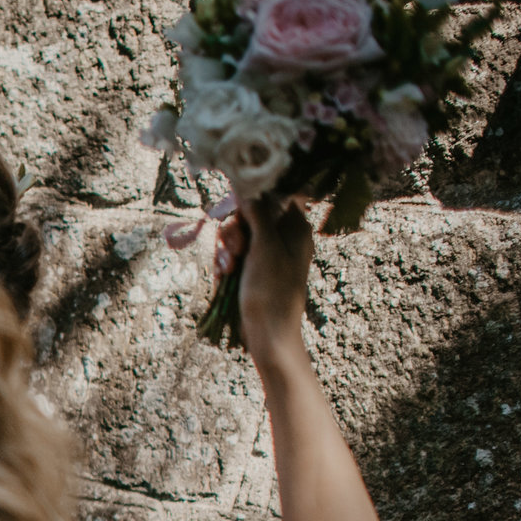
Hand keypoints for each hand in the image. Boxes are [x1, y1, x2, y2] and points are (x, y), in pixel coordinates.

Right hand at [221, 199, 311, 354]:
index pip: (274, 196)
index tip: (238, 209)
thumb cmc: (273, 291)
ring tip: (229, 268)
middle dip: (235, 230)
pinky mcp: (250, 269)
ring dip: (226, 248)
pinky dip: (225, 263)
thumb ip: (257, 214)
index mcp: (295, 227)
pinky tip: (225, 276)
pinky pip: (231, 254)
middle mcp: (281, 237)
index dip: (253, 199)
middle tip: (236, 249)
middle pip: (249, 215)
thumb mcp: (264, 247)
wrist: (268, 334)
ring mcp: (264, 254)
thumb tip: (248, 186)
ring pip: (236, 235)